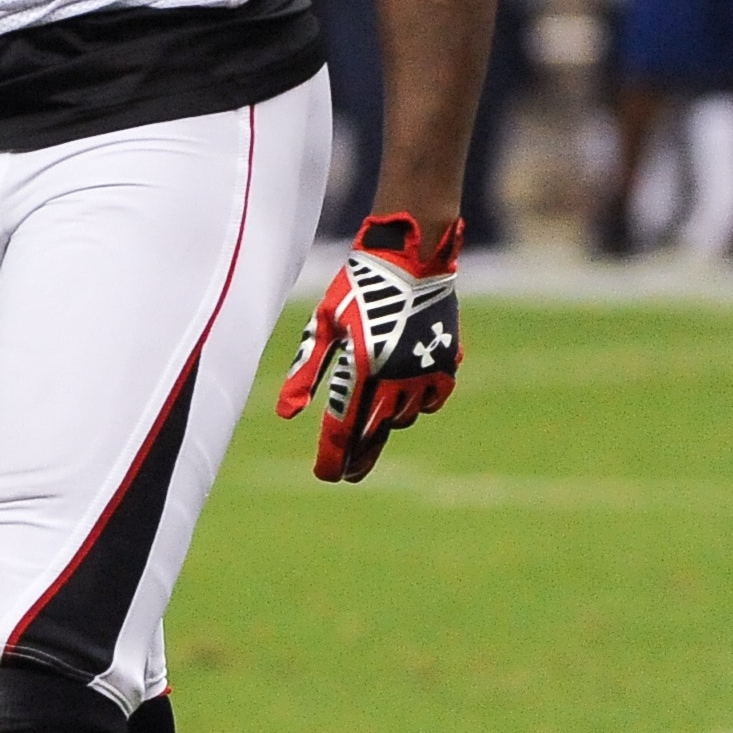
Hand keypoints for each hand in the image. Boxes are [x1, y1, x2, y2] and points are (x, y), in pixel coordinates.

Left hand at [276, 213, 463, 482]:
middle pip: (373, 433)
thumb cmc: (356, 286)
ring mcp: (423, 372)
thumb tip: (287, 413)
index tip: (326, 475)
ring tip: (370, 419)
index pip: (342, 426)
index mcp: (360, 366)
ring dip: (384, 424)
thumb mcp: (324, 324)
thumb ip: (306, 370)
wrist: (410, 258)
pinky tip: (403, 401)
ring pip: (401, 417)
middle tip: (348, 474)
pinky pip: (431, 402)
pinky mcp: (446, 365)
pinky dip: (416, 405)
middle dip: (358, 457)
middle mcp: (393, 376)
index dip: (333, 456)